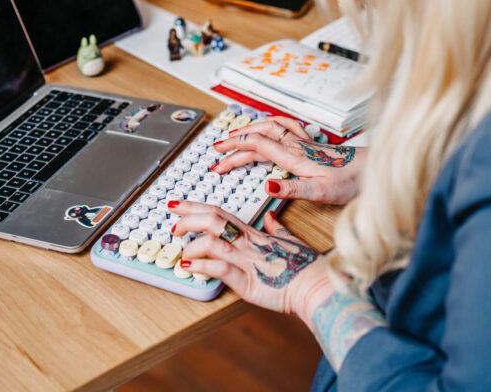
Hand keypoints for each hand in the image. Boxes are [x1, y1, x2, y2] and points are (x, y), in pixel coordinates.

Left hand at [170, 201, 330, 315]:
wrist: (316, 286)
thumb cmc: (305, 267)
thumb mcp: (289, 241)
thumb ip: (275, 228)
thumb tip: (269, 217)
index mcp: (254, 234)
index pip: (220, 213)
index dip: (195, 207)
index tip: (177, 204)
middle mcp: (247, 244)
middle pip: (213, 220)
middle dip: (188, 219)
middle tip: (173, 225)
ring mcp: (247, 261)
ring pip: (213, 241)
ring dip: (192, 246)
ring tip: (183, 254)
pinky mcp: (248, 282)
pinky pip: (220, 268)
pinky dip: (201, 266)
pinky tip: (189, 268)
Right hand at [212, 116, 365, 203]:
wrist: (373, 170)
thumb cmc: (351, 181)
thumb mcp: (320, 193)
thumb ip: (292, 189)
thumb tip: (266, 186)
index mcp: (293, 157)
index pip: (256, 147)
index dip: (234, 152)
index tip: (218, 161)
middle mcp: (296, 145)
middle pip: (258, 135)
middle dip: (235, 140)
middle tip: (218, 149)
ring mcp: (304, 142)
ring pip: (271, 127)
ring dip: (250, 128)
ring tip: (236, 134)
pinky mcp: (312, 144)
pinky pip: (286, 126)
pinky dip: (271, 123)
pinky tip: (270, 126)